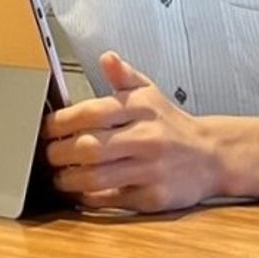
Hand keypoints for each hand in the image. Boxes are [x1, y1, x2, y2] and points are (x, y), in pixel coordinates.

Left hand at [42, 51, 222, 212]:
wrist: (212, 155)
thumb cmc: (171, 124)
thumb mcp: (151, 93)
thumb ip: (124, 76)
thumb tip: (107, 57)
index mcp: (141, 109)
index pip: (91, 112)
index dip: (60, 121)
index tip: (45, 128)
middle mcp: (146, 138)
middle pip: (89, 147)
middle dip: (59, 153)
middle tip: (47, 154)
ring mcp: (150, 169)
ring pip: (97, 177)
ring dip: (69, 179)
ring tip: (59, 176)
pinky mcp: (153, 196)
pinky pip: (112, 200)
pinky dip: (90, 197)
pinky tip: (80, 191)